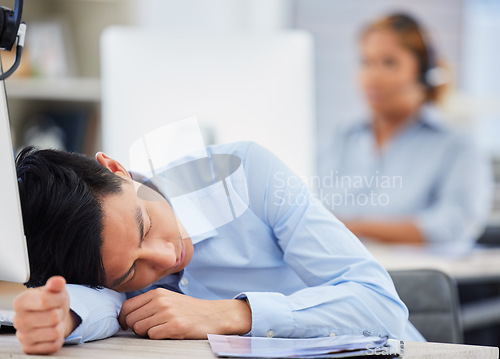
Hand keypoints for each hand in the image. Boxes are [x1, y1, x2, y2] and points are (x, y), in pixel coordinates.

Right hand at [13, 276, 79, 353]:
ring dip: (60, 326)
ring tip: (54, 322)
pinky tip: (51, 333)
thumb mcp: (56, 291)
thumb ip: (56, 285)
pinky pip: (54, 345)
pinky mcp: (29, 349)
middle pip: (52, 317)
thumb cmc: (52, 303)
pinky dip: (58, 339)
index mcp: (20, 302)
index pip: (45, 301)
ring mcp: (22, 336)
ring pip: (54, 332)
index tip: (57, 298)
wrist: (51, 317)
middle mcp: (18, 320)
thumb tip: (57, 281)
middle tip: (56, 312)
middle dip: (60, 313)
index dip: (58, 299)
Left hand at [119, 288, 251, 338]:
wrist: (213, 315)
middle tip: (148, 329)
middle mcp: (160, 301)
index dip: (123, 319)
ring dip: (147, 333)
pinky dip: (158, 337)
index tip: (127, 326)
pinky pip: (152, 336)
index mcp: (157, 293)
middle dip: (135, 328)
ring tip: (160, 330)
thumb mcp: (169, 299)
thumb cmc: (189, 309)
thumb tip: (126, 315)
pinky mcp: (174, 326)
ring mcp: (167, 313)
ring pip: (139, 329)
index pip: (127, 306)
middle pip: (130, 319)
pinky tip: (168, 333)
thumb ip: (149, 303)